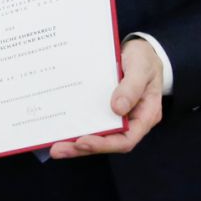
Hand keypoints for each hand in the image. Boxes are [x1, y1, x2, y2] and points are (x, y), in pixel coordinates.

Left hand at [49, 37, 164, 158]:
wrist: (140, 50)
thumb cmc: (144, 59)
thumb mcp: (141, 68)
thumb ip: (132, 87)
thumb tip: (117, 109)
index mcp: (145, 115)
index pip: (126, 139)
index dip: (104, 144)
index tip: (83, 142)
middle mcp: (130, 121)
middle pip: (107, 141)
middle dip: (82, 147)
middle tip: (58, 150)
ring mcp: (116, 116)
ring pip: (97, 134)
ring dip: (75, 142)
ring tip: (55, 148)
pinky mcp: (103, 108)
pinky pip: (90, 121)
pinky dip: (76, 126)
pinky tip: (59, 128)